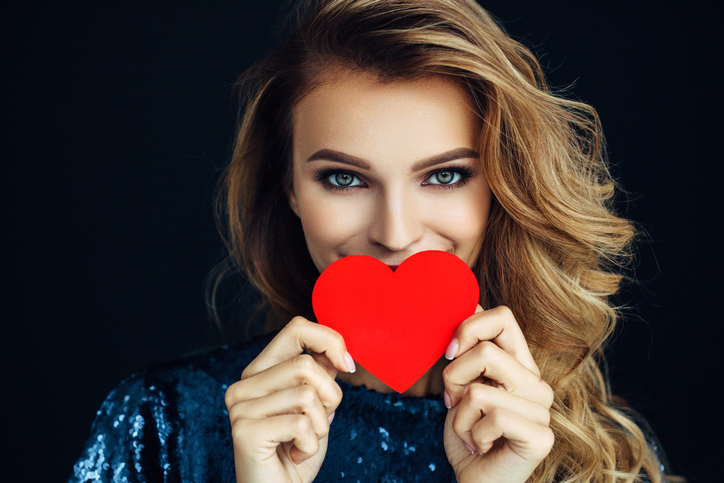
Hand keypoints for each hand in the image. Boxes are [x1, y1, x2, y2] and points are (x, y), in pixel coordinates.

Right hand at [225, 317, 354, 482]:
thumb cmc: (297, 452)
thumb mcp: (315, 405)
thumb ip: (321, 374)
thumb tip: (341, 349)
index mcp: (259, 371)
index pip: (296, 328)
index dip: (330, 340)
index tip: (347, 366)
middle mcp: (243, 384)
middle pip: (306, 364)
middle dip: (330, 396)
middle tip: (320, 422)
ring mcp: (240, 407)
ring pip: (306, 394)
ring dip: (320, 425)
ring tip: (304, 441)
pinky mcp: (245, 431)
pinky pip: (301, 424)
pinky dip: (311, 445)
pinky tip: (295, 455)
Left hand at [442, 305, 554, 482]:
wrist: (476, 481)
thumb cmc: (468, 433)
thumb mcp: (461, 384)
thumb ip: (468, 350)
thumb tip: (468, 300)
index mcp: (519, 364)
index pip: (502, 316)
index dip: (468, 327)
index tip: (449, 352)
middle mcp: (536, 382)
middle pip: (485, 350)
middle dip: (454, 377)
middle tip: (456, 401)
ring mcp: (542, 410)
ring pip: (479, 388)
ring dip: (460, 415)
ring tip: (471, 430)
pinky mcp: (541, 436)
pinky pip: (491, 417)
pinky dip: (472, 434)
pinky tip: (482, 446)